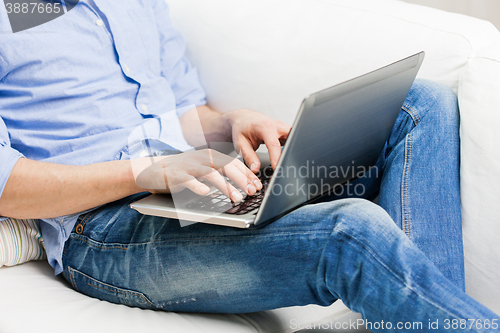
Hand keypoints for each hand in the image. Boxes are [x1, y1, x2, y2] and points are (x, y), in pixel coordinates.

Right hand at [133, 149, 261, 200]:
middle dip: (241, 180)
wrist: (155, 169)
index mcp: (212, 156)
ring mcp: (190, 166)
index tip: (258, 186)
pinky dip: (198, 187)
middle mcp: (203, 159)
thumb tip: (244, 184)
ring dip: (226, 187)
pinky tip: (206, 194)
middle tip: (252, 192)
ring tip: (236, 197)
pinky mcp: (177, 176)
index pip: (234, 164)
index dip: (247, 175)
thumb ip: (222, 173)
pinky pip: (189, 181)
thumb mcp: (205, 168)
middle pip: (226, 167)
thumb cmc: (185, 171)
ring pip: (212, 175)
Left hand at [224, 109, 291, 171]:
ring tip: (287, 163)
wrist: (244, 118)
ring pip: (294, 138)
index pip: (274, 145)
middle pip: (291, 138)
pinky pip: (292, 140)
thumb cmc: (241, 128)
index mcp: (265, 127)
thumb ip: (249, 157)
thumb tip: (255, 169)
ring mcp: (282, 128)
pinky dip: (290, 148)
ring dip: (292, 150)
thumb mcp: (240, 144)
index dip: (276, 158)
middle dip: (291, 152)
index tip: (277, 169)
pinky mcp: (284, 132)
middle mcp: (277, 126)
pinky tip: (286, 156)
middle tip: (286, 166)